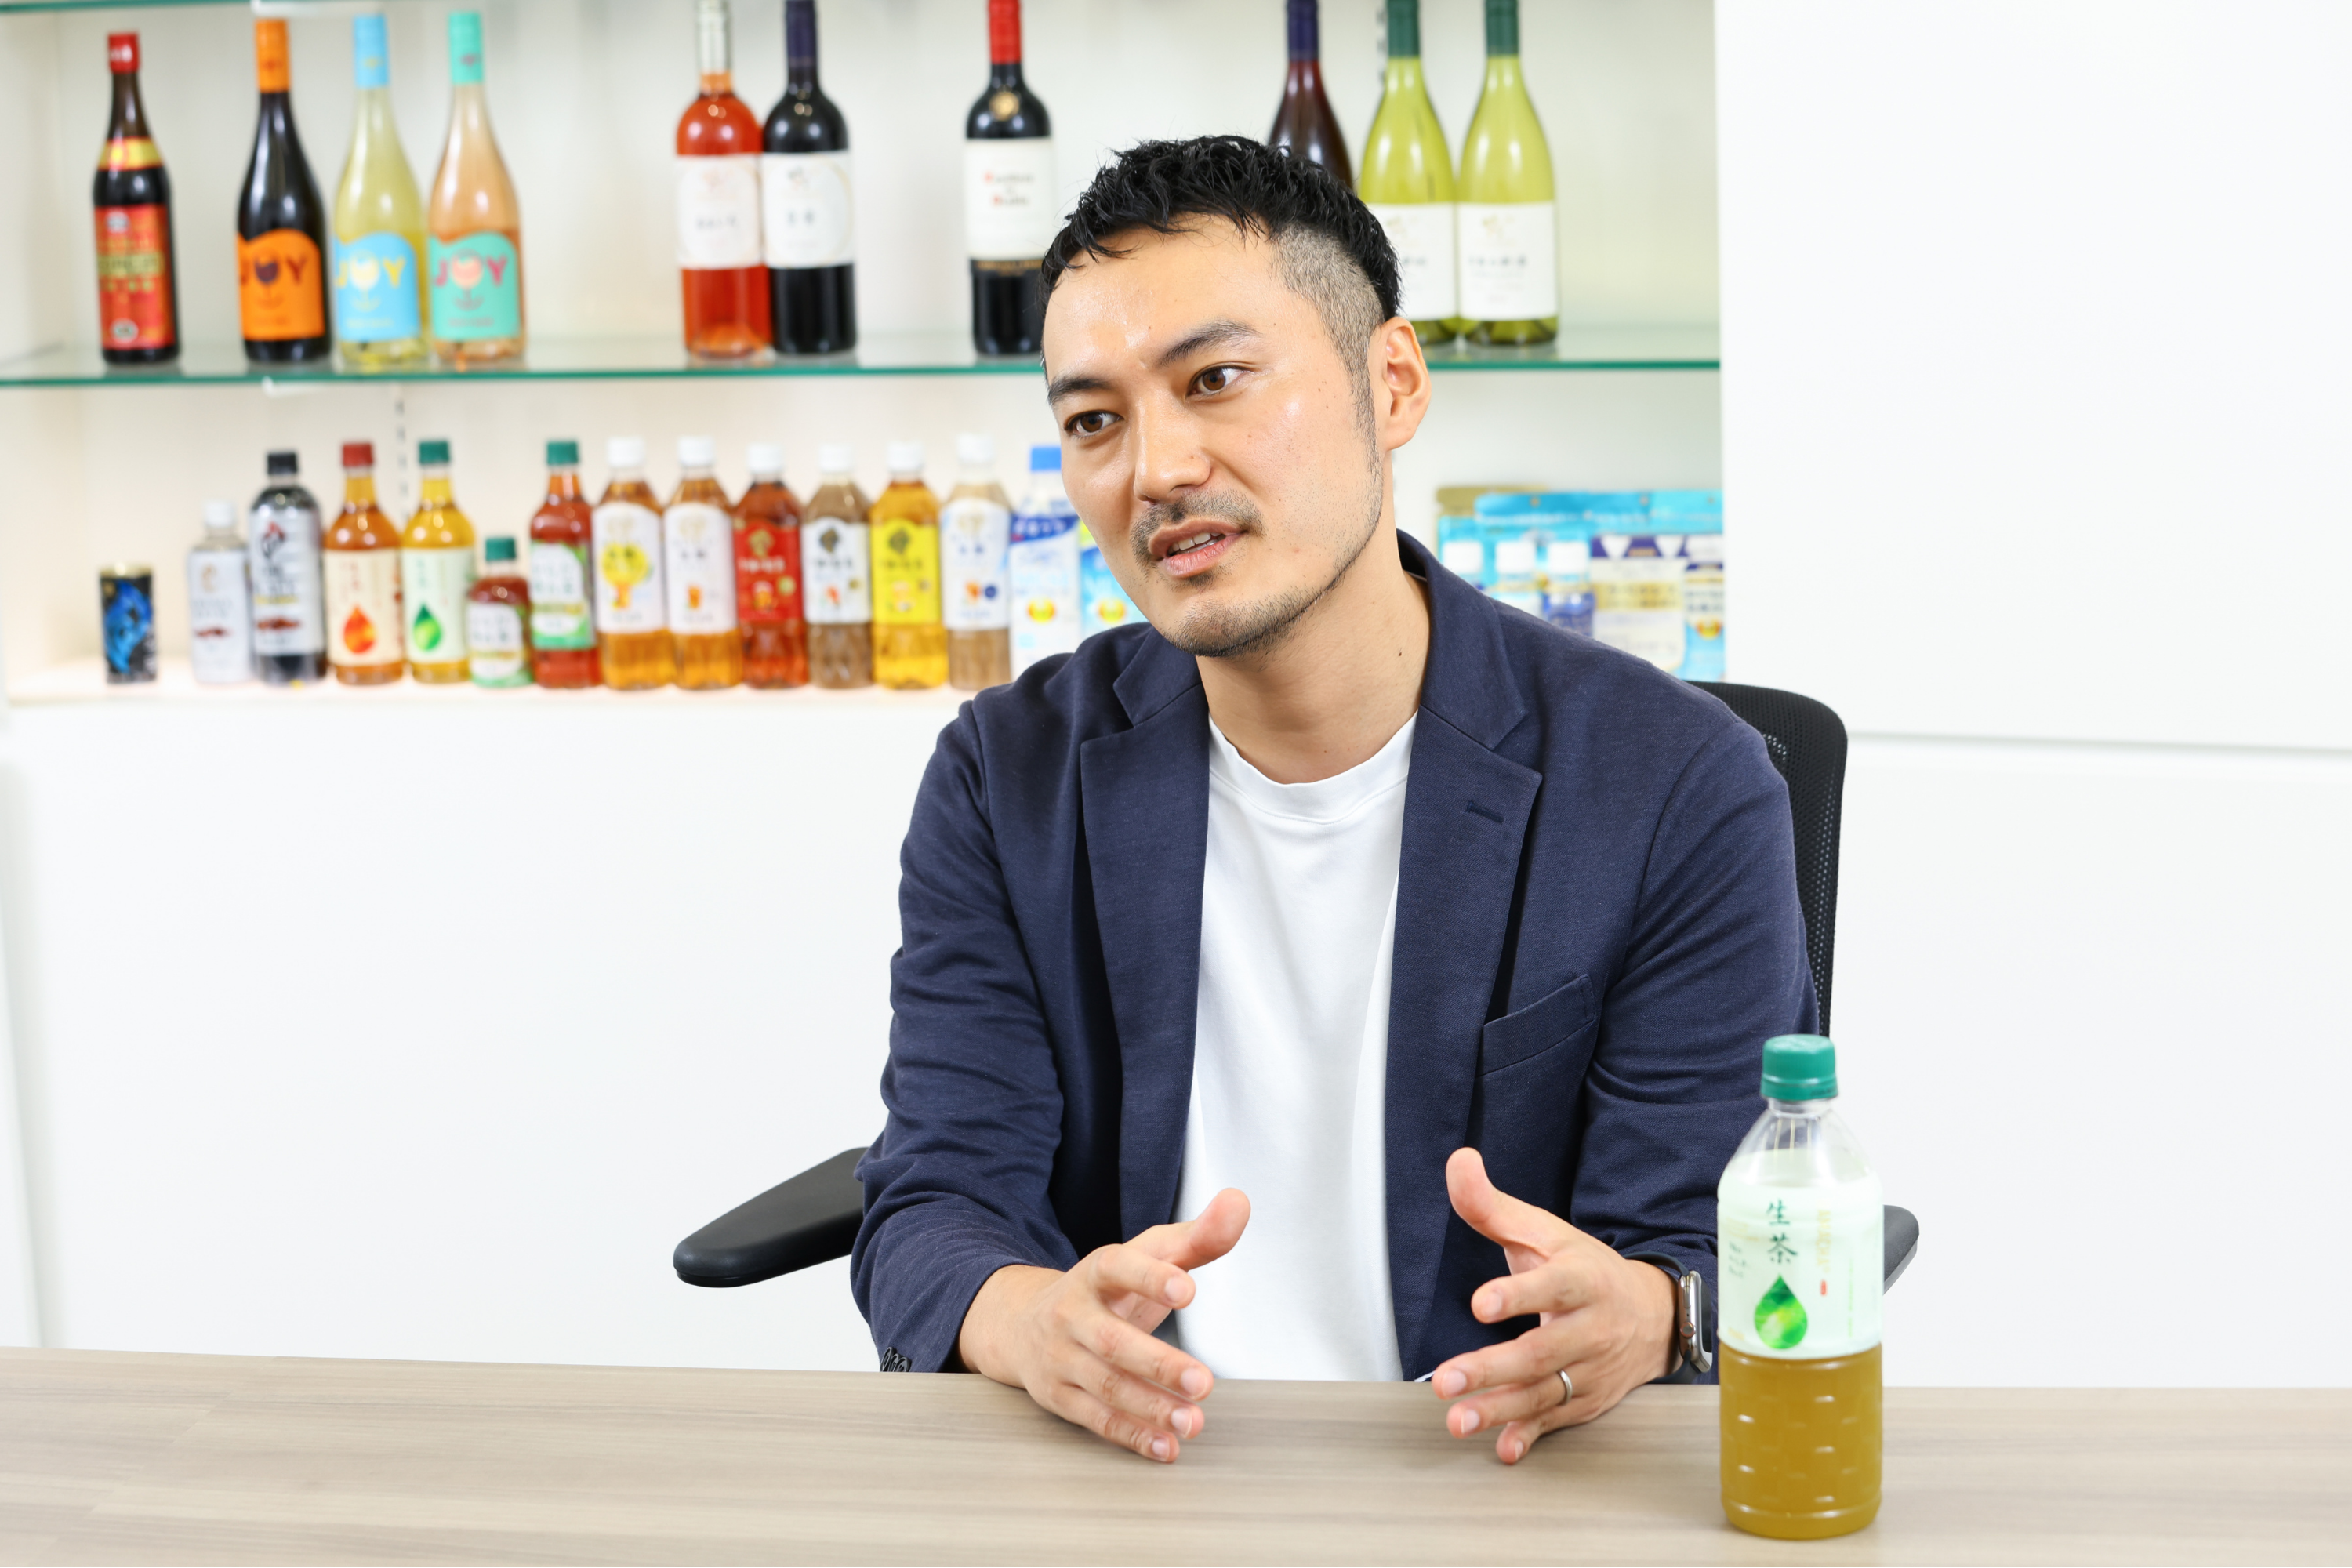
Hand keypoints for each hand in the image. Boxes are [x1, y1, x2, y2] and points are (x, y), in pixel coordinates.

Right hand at [955, 1188, 1249, 1463]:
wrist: (1024, 1324)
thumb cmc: (1103, 1290)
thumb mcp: (1146, 1257)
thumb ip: (1197, 1237)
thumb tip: (1239, 1204)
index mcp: (1095, 1273)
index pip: (1117, 1268)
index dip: (1151, 1278)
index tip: (1188, 1290)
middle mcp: (1072, 1315)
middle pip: (1113, 1342)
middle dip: (1158, 1364)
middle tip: (1203, 1382)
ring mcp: (1062, 1359)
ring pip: (1106, 1387)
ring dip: (1151, 1407)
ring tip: (1193, 1420)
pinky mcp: (1060, 1397)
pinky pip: (1096, 1420)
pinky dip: (1132, 1435)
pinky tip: (1166, 1445)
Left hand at [1430, 1148, 1675, 1464]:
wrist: (1652, 1314)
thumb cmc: (1584, 1269)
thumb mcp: (1544, 1232)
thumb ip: (1493, 1206)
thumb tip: (1458, 1162)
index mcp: (1581, 1280)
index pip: (1552, 1286)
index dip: (1518, 1294)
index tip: (1479, 1303)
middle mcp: (1590, 1329)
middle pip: (1541, 1351)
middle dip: (1492, 1367)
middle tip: (1446, 1379)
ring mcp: (1590, 1370)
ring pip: (1544, 1393)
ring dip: (1499, 1410)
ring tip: (1457, 1419)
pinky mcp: (1585, 1401)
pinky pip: (1555, 1423)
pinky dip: (1530, 1438)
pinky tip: (1503, 1448)